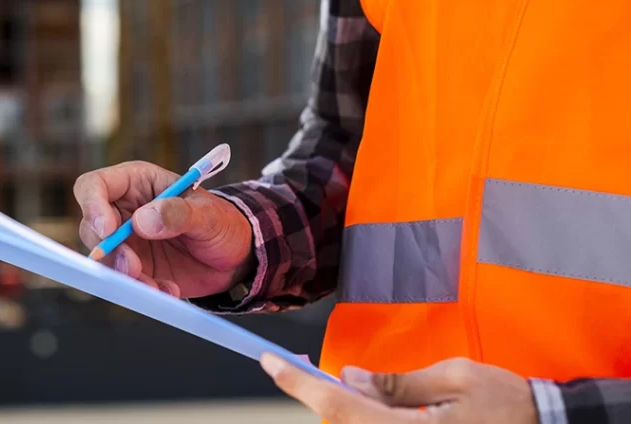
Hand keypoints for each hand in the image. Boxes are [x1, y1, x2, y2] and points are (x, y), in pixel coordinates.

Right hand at [73, 161, 253, 297]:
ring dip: (125, 275)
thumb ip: (178, 213)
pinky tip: (168, 290)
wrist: (235, 257)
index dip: (92, 205)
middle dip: (110, 250)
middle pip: (92, 227)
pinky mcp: (135, 268)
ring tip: (156, 286)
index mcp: (136, 183)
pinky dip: (142, 289)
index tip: (108, 230)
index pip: (94, 185)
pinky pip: (124, 281)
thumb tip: (142, 221)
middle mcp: (124, 211)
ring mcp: (127, 242)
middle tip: (134, 267)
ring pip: (105, 258)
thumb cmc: (222, 222)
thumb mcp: (208, 213)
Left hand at [260, 354, 537, 423]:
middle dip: (318, 395)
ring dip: (342, 407)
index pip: (339, 407)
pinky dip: (363, 416)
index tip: (270, 362)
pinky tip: (366, 401)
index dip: (299, 385)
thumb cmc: (507, 403)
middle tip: (294, 367)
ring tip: (332, 381)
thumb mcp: (456, 377)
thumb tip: (350, 376)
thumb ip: (398, 382)